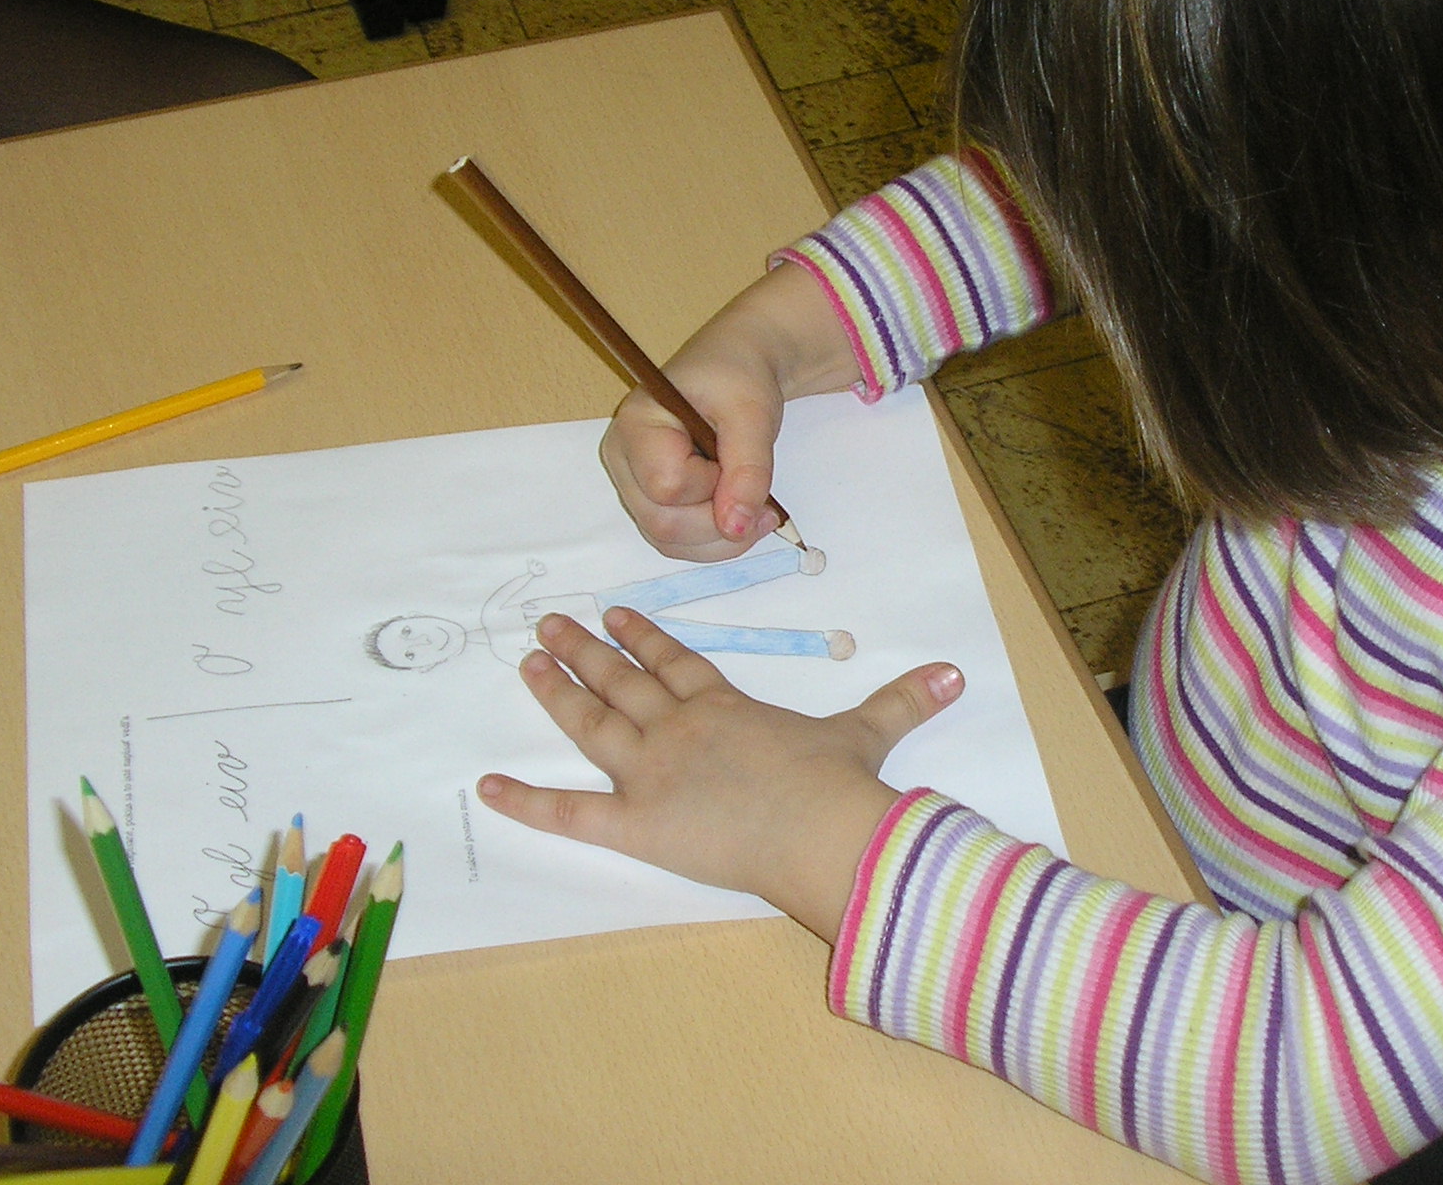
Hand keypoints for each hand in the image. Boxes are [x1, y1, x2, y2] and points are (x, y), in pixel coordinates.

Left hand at [477, 608, 962, 941]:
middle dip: (584, 651)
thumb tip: (955, 673)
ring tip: (526, 664)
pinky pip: (569, 812)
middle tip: (547, 626)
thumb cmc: (839, 783)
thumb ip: (903, 701)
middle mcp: (679, 727)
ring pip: (592, 723)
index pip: (675, 662)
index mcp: (725, 705)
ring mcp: (650, 771)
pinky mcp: (633, 822)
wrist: (822, 829)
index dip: (644, 637)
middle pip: (623, 682)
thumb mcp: (868, 734)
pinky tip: (487, 786)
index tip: (617, 614)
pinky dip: (526, 801)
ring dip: (557, 692)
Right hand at [600, 261, 857, 560]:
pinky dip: (715, 541)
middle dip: (720, 523)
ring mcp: (633, 486)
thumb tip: (736, 526)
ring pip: (669, 541)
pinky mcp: (651, 503)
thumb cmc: (738, 379)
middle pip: (662, 523)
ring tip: (760, 512)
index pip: (666, 485)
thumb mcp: (753, 414)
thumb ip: (748, 469)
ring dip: (721, 540)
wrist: (735, 371)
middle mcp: (623, 460)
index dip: (712, 487)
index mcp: (636, 424)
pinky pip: (678, 541)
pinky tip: (741, 516)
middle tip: (765, 505)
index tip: (738, 460)